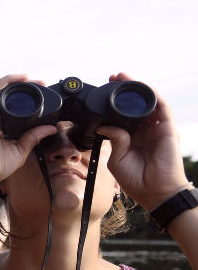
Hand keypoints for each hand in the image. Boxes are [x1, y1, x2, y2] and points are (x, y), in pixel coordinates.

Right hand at [0, 75, 57, 185]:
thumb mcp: (21, 150)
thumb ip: (33, 138)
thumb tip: (50, 128)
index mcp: (1, 126)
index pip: (13, 107)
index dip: (27, 99)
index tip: (41, 95)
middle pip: (7, 95)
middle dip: (24, 86)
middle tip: (41, 83)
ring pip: (1, 90)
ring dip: (16, 81)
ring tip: (32, 78)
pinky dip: (7, 81)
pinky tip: (20, 78)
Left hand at [98, 73, 190, 209]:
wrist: (156, 192)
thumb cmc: (137, 180)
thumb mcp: (116, 159)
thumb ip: (113, 140)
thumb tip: (104, 125)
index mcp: (132, 138)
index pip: (123, 115)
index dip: (114, 103)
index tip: (102, 92)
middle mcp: (145, 130)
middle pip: (135, 105)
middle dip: (124, 90)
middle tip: (112, 78)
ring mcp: (157, 128)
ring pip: (148, 102)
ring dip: (137, 88)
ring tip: (123, 77)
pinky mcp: (167, 128)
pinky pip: (161, 107)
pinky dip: (152, 95)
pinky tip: (142, 87)